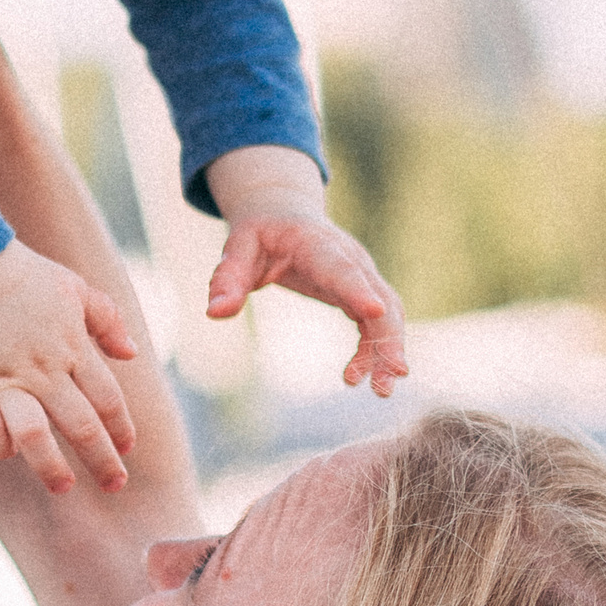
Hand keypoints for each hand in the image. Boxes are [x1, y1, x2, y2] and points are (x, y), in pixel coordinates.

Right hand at [0, 239, 140, 495]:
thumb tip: (131, 354)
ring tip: (64, 486)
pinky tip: (9, 450)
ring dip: (53, 467)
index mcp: (73, 347)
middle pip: (82, 426)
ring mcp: (6, 381)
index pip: (108, 399)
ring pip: (36, 436)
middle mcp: (43, 369)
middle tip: (115, 484)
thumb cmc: (24, 276)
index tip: (127, 449)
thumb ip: (108, 321)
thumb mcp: (75, 288)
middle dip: (103, 462)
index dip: (121, 428)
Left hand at [203, 158, 407, 395]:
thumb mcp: (237, 249)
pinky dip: (374, 350)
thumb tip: (214, 314)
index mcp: (318, 245)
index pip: (342, 269)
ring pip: (388, 313)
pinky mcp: (361, 291)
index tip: (376, 311)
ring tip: (382, 390)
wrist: (284, 214)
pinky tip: (356, 377)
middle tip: (391, 377)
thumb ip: (227, 279)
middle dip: (388, 337)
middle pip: (379, 297)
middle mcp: (350, 259)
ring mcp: (361, 275)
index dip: (358, 290)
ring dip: (388, 350)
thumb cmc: (260, 233)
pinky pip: (377, 322)